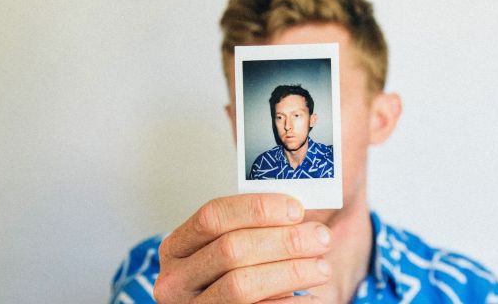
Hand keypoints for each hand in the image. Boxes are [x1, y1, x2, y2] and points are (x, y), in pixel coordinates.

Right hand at [153, 193, 331, 302]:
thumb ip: (253, 224)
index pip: (213, 216)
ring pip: (242, 285)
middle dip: (283, 240)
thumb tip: (296, 204)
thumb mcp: (229, 245)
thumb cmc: (234, 272)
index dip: (256, 209)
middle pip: (231, 249)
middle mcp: (176, 280)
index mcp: (177, 247)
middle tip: (320, 238)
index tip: (295, 209)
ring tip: (321, 266)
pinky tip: (310, 297)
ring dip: (290, 272)